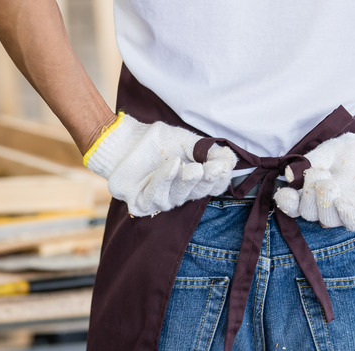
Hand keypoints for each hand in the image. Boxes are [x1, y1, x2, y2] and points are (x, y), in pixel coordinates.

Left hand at [84, 112, 236, 215]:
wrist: (123, 141)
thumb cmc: (156, 141)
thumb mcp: (187, 141)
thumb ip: (209, 151)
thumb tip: (231, 162)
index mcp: (194, 181)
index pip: (214, 186)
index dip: (220, 179)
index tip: (222, 167)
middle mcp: (179, 194)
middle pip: (198, 192)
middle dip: (203, 181)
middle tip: (207, 169)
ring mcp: (161, 201)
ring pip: (177, 196)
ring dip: (182, 180)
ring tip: (183, 163)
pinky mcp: (141, 205)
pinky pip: (155, 196)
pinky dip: (163, 179)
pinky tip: (170, 165)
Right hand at [273, 122, 354, 230]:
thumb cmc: (352, 150)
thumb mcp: (328, 151)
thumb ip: (309, 162)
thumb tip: (289, 174)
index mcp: (313, 192)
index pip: (294, 205)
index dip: (286, 202)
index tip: (286, 193)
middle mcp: (327, 206)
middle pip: (309, 213)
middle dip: (310, 196)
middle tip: (321, 177)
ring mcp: (346, 213)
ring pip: (328, 220)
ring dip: (326, 203)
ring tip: (332, 185)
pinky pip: (353, 223)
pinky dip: (345, 214)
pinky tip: (343, 201)